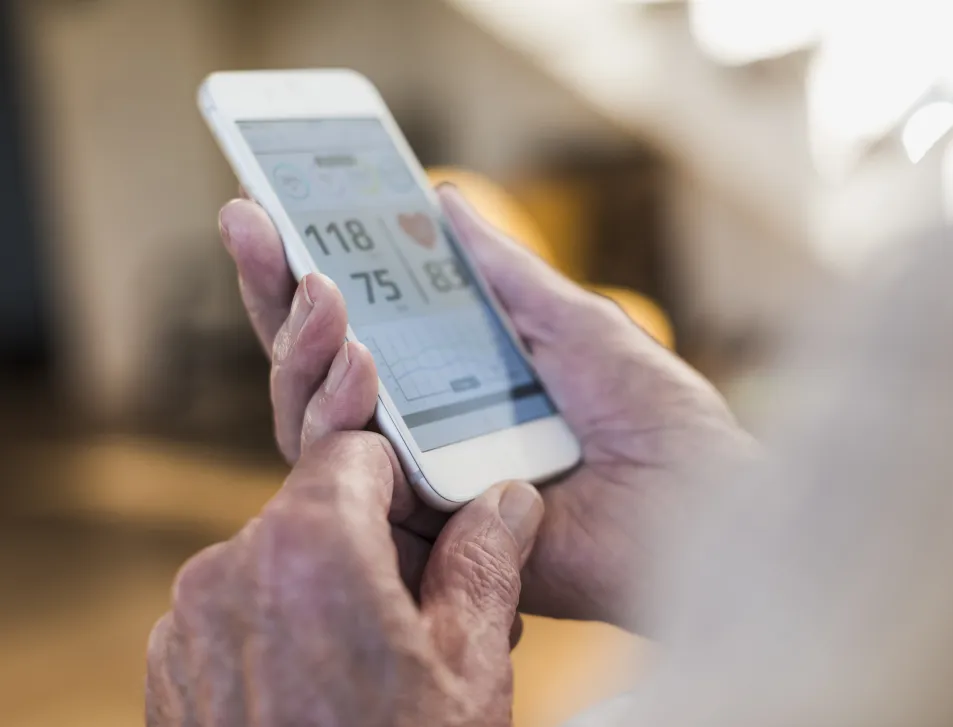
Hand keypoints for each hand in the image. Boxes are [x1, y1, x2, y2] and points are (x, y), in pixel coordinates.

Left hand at [146, 428, 544, 725]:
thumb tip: (508, 499)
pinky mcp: (174, 672)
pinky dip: (286, 632)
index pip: (358, 452)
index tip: (440, 522)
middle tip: (434, 611)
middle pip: (319, 511)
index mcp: (308, 547)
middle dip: (379, 546)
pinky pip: (241, 616)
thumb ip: (487, 559)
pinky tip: (332, 693)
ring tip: (389, 665)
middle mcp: (229, 570)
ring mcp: (191, 625)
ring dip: (335, 591)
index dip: (408, 481)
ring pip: (281, 565)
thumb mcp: (469, 667)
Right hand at [218, 187, 753, 630]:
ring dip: (303, 349)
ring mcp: (418, 485)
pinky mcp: (425, 536)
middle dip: (275, 293)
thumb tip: (444, 200)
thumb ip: (502, 274)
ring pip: (314, 422)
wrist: (697, 505)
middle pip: (319, 369)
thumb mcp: (573, 322)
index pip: (360, 326)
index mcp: (457, 383)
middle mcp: (425, 434)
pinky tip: (351, 358)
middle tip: (251, 222)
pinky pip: (354, 483)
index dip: (306, 268)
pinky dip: (340, 419)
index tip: (266, 205)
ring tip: (315, 286)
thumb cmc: (655, 417)